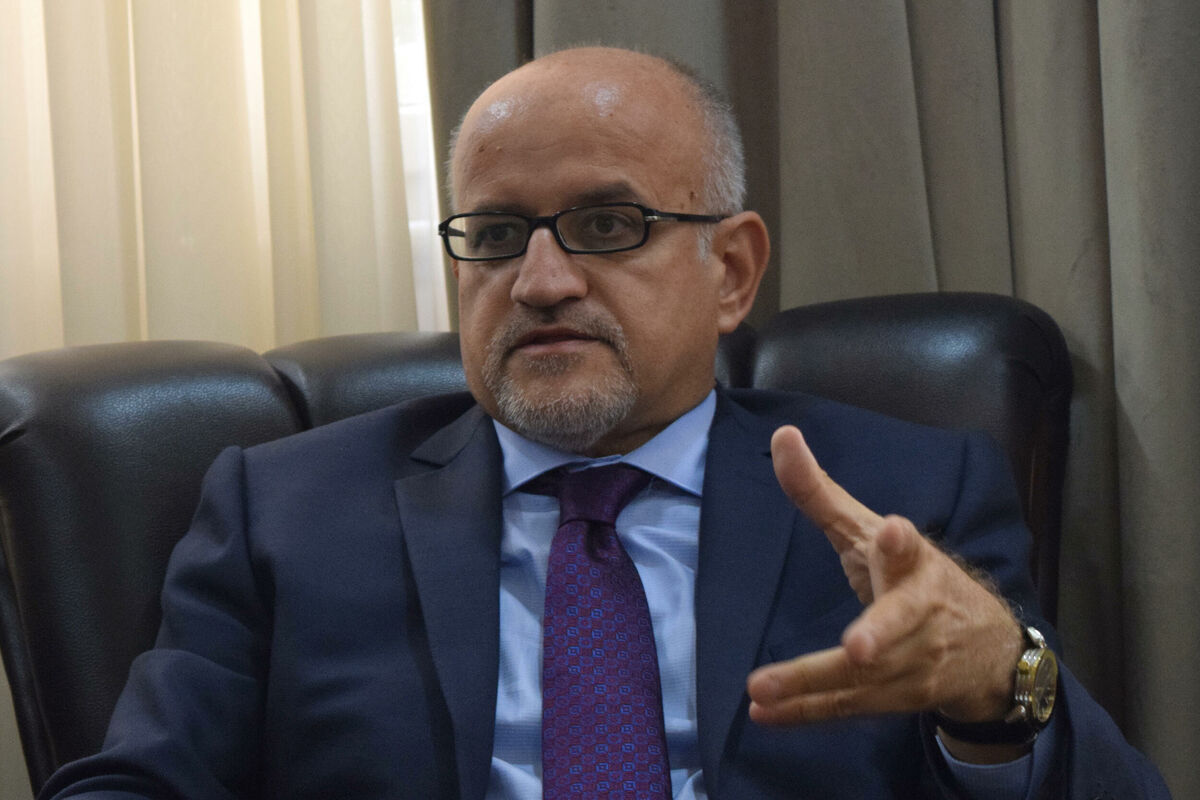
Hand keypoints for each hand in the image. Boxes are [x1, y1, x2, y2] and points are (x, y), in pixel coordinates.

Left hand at [746, 425, 1022, 727]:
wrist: (987, 650)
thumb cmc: (913, 578)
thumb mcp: (870, 531)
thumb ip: (820, 492)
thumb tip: (781, 435)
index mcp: (913, 564)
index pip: (910, 550)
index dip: (901, 542)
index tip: (893, 531)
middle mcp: (920, 614)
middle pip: (897, 625)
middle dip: (879, 635)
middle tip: (857, 647)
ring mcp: (914, 662)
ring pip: (864, 677)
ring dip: (812, 685)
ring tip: (761, 689)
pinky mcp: (898, 697)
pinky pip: (848, 707)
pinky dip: (805, 712)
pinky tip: (763, 713)